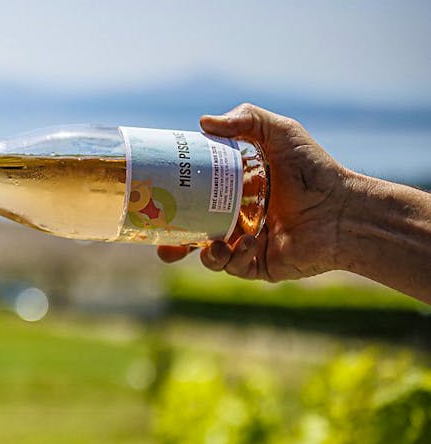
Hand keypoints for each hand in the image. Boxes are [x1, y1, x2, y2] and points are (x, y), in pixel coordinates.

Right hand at [157, 103, 357, 280]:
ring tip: (208, 245)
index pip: (196, 195)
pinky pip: (233, 266)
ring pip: (208, 254)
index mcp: (236, 190)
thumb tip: (202, 122)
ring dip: (202, 252)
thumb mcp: (280, 133)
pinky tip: (245, 243)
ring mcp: (246, 244)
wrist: (344, 211)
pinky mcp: (258, 266)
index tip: (155, 197)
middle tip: (158, 239)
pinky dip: (232, 257)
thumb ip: (245, 119)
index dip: (174, 199)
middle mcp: (238, 218)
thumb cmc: (315, 170)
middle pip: (193, 231)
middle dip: (172, 240)